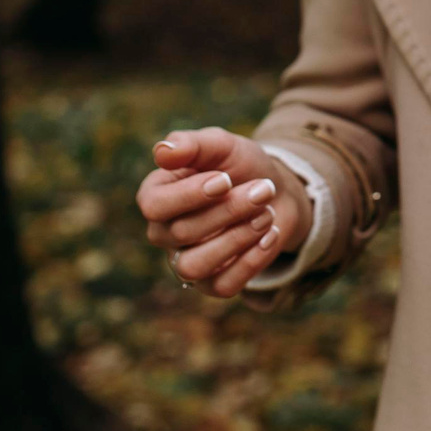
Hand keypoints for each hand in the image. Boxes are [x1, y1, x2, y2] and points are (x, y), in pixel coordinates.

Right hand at [136, 127, 312, 298]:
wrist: (276, 192)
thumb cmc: (240, 166)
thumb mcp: (221, 145)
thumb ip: (192, 144)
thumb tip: (162, 151)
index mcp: (156, 195)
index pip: (154, 205)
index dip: (190, 195)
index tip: (226, 179)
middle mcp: (164, 232)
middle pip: (181, 233)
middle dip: (229, 210)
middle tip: (263, 189)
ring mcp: (185, 261)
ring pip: (194, 266)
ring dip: (236, 239)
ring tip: (266, 215)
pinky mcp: (212, 283)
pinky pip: (222, 286)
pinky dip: (251, 262)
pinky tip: (270, 236)